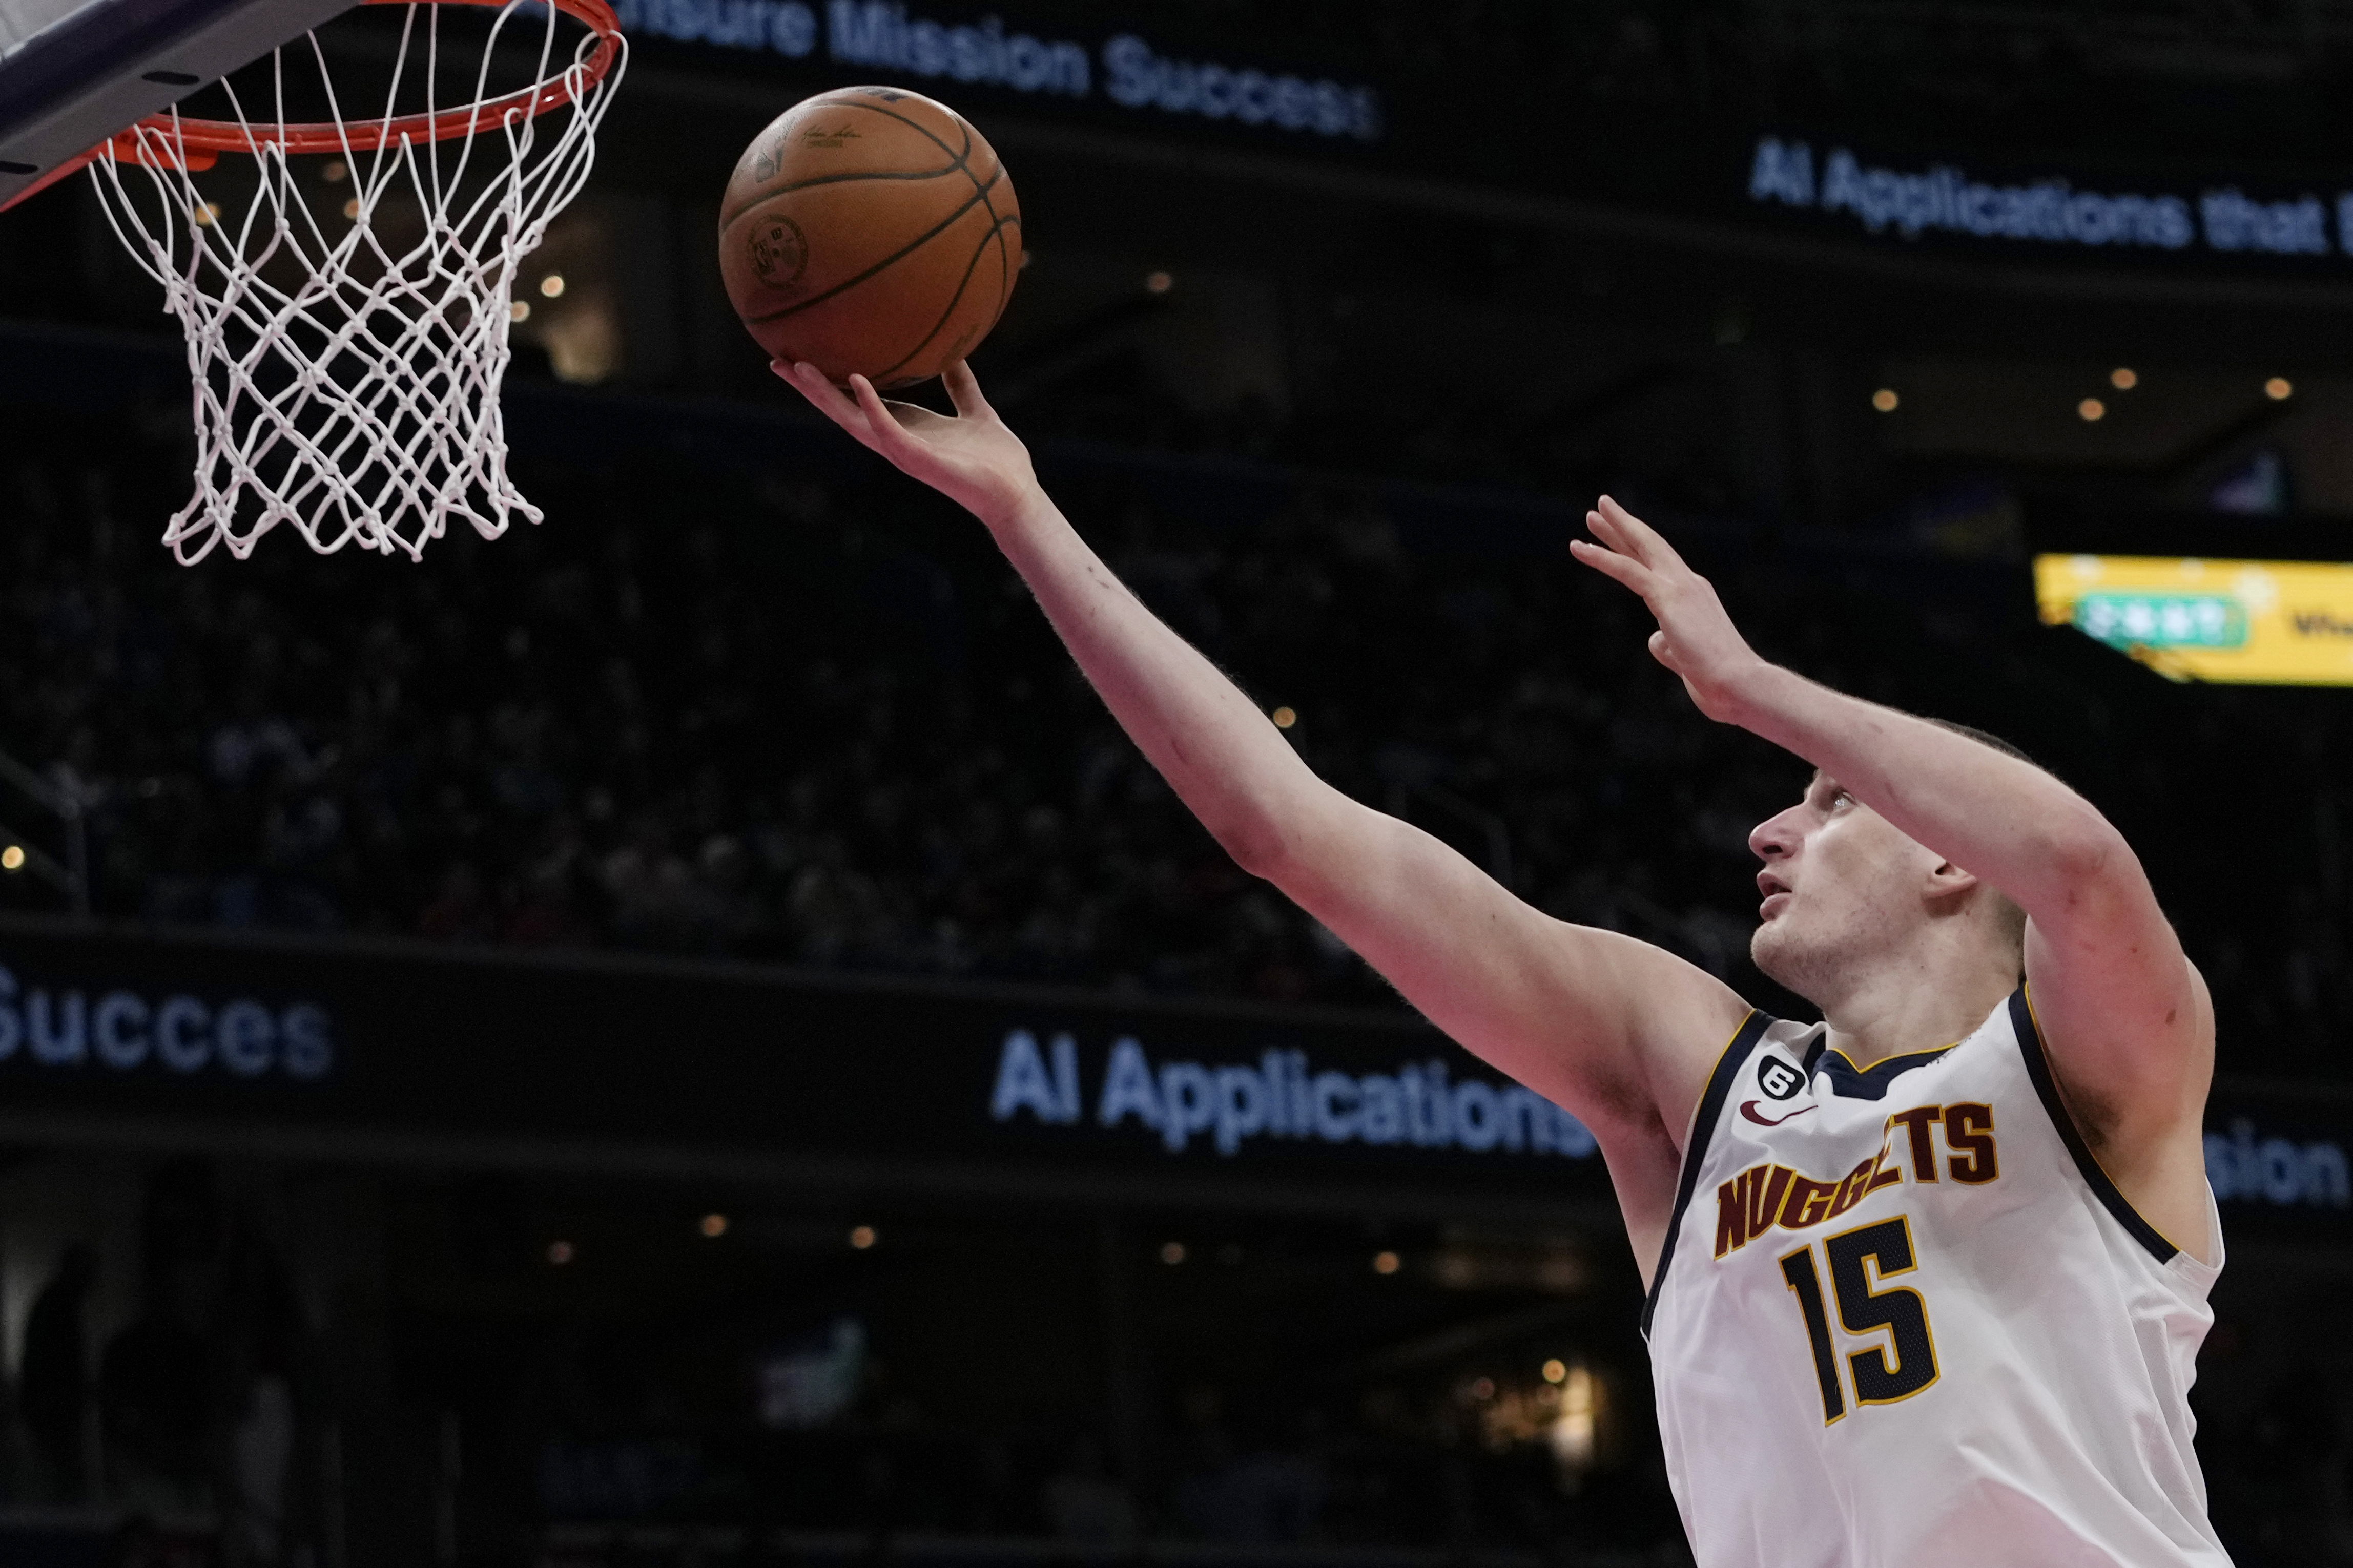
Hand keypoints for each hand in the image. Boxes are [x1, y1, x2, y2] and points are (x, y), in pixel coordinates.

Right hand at [774, 359, 1041, 529]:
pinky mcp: (916, 459)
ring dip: (825, 395)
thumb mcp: (975, 411)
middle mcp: (895, 439)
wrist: (1015, 492)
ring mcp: (901, 450)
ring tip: (798, 368)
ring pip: (852, 420)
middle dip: (810, 387)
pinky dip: (871, 406)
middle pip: (841, 409)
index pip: (856, 400)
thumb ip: (961, 385)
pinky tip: (857, 381)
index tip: (802, 357)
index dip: (830, 381)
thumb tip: (955, 352)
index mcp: (904, 426)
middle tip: (777, 360)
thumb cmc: (996, 459)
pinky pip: (887, 430)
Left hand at [1570, 496, 1766, 722]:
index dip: (1636, 549)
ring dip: (1615, 529)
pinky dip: (1603, 558)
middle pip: (1651, 547)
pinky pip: (1629, 571)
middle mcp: (1689, 585)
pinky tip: (1581, 548)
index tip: (1618, 537)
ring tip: (1591, 514)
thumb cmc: (1717, 681)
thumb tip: (1655, 638)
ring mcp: (1681, 588)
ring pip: (1641, 549)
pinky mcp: (1669, 599)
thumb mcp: (1684, 660)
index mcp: (1694, 598)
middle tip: (1601, 507)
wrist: (1739, 685)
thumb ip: (1668, 645)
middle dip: (1625, 526)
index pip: (1659, 566)